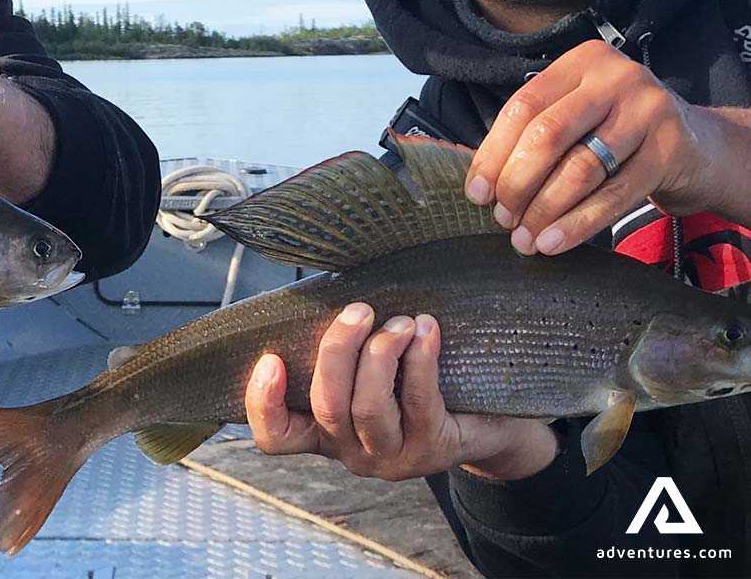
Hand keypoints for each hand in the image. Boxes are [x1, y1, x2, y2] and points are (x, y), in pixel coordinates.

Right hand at [245, 303, 556, 481]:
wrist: (491, 420)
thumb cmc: (417, 380)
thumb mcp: (369, 370)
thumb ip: (342, 352)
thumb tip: (323, 298)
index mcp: (324, 432)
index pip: (276, 437)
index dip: (263, 403)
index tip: (272, 358)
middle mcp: (351, 452)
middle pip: (327, 407)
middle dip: (336, 352)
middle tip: (357, 310)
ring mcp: (392, 456)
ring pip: (367, 408)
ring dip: (380, 355)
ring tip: (400, 322)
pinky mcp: (433, 449)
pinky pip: (418, 401)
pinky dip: (419, 359)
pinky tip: (425, 328)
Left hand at [462, 40, 726, 254]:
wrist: (699, 147)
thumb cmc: (618, 133)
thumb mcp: (578, 118)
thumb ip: (532, 137)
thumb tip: (480, 183)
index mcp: (581, 63)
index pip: (522, 108)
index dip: (493, 154)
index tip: (477, 194)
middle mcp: (615, 77)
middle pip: (548, 135)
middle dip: (517, 183)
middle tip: (503, 219)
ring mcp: (648, 110)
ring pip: (580, 168)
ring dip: (544, 209)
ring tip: (524, 238)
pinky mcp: (671, 149)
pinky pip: (615, 194)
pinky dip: (578, 223)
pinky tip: (553, 242)